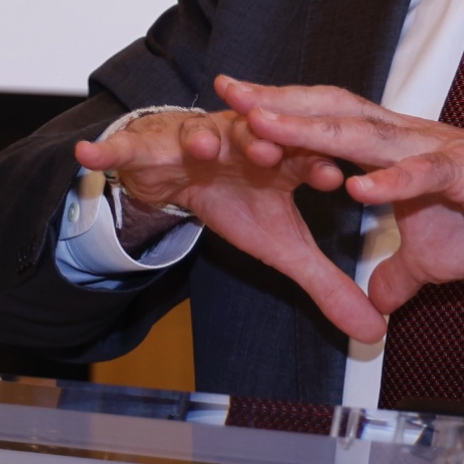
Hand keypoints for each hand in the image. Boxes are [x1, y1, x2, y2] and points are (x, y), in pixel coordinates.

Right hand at [74, 106, 383, 341]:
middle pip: (254, 136)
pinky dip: (108, 151)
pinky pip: (129, 147)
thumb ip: (326, 282)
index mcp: (280, 157)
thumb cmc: (239, 196)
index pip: (304, 157)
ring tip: (200, 142)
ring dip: (198, 134)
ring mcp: (192, 137)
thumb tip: (374, 332)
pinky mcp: (151, 144)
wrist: (183, 165)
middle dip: (260, 139)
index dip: (316, 167)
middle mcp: (240, 139)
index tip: (333, 179)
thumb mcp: (281, 243)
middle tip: (268, 147)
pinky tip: (88, 154)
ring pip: (197, 132)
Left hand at [218, 77, 463, 316]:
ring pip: (359, 133)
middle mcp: (400, 135)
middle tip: (227, 92)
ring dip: (310, 130)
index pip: (322, 119)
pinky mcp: (462, 173)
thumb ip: (396, 272)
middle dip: (275, 101)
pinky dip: (389, 180)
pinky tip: (356, 187)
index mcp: (387, 145)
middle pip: (327, 110)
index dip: (278, 110)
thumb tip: (377, 302)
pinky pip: (420, 175)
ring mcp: (428, 149)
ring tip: (265, 127)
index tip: (231, 105)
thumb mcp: (429, 258)